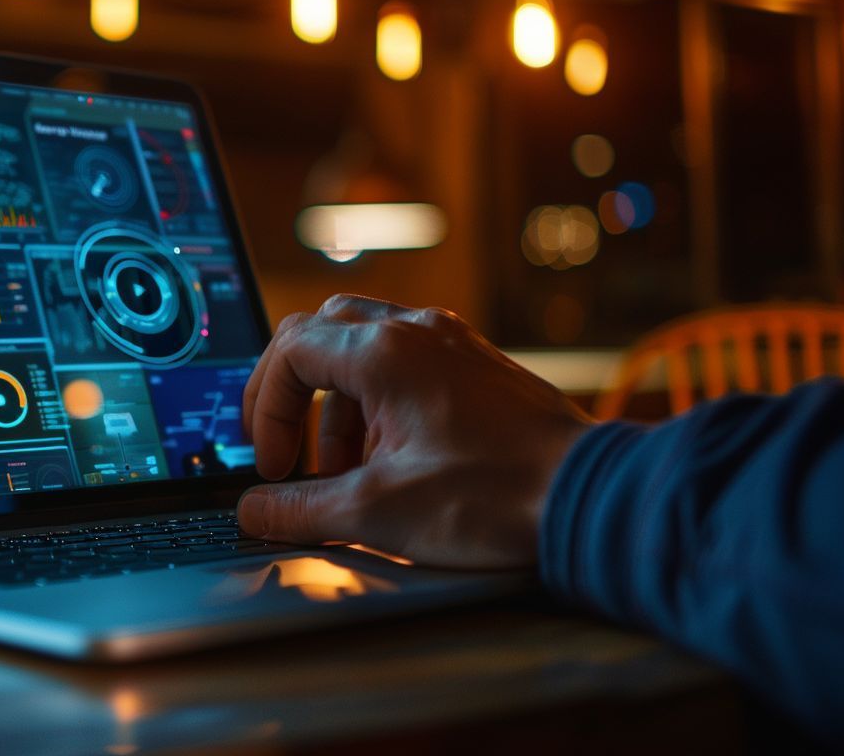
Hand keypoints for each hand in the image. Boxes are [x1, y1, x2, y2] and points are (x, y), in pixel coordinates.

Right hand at [238, 295, 593, 568]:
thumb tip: (254, 511)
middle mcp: (417, 332)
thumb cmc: (494, 495)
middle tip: (285, 449)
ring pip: (363, 349)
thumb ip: (301, 508)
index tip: (272, 463)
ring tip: (342, 471)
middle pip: (320, 334)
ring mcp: (452, 344)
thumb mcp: (377, 512)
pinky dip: (377, 405)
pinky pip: (406, 365)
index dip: (267, 409)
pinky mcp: (476, 367)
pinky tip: (390, 460)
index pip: (290, 351)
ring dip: (335, 408)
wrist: (589, 498)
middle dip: (292, 395)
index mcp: (384, 352)